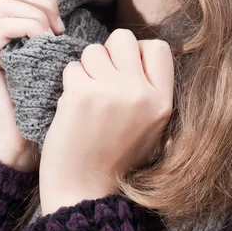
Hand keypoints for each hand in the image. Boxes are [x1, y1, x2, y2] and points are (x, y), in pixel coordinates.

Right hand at [0, 0, 64, 171]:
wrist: (23, 141)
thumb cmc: (47, 106)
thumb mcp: (58, 64)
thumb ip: (59, 39)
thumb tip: (74, 17)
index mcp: (14, 34)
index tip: (63, 22)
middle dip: (42, 3)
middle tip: (60, 28)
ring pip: (7, 4)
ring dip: (37, 15)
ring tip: (53, 37)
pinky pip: (3, 25)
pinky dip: (27, 27)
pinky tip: (43, 43)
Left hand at [39, 28, 173, 213]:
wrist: (84, 192)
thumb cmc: (114, 160)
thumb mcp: (151, 128)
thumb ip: (148, 91)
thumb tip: (135, 53)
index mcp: (162, 102)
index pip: (158, 47)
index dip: (138, 52)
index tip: (126, 71)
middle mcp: (141, 94)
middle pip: (123, 38)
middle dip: (108, 53)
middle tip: (102, 79)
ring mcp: (112, 92)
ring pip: (93, 50)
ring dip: (86, 69)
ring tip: (87, 97)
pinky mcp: (82, 94)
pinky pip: (72, 67)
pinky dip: (69, 83)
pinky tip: (73, 107)